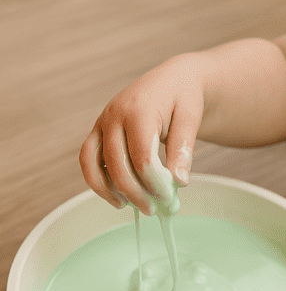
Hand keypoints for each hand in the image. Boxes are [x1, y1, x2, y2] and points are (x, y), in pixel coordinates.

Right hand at [79, 54, 204, 213]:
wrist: (172, 80)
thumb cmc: (183, 98)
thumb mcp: (191, 119)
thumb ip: (184, 149)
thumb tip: (179, 181)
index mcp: (138, 110)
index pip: (142, 157)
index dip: (154, 183)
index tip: (169, 199)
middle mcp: (114, 115)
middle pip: (117, 164)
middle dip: (135, 192)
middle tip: (153, 210)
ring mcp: (102, 123)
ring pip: (93, 163)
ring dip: (109, 190)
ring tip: (129, 206)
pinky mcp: (98, 132)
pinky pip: (89, 161)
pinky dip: (98, 181)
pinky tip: (118, 197)